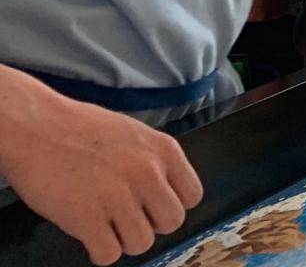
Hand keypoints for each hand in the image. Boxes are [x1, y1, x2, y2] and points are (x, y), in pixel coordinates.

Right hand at [0, 81, 203, 264]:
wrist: (37, 128)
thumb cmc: (80, 128)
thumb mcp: (134, 134)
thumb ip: (153, 162)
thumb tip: (161, 190)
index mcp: (164, 151)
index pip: (192, 196)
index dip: (171, 205)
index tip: (153, 205)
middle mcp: (148, 174)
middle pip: (171, 222)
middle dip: (150, 224)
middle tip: (127, 216)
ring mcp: (119, 197)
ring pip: (142, 243)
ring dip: (124, 240)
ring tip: (106, 225)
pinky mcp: (87, 218)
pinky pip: (109, 254)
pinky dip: (99, 251)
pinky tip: (89, 234)